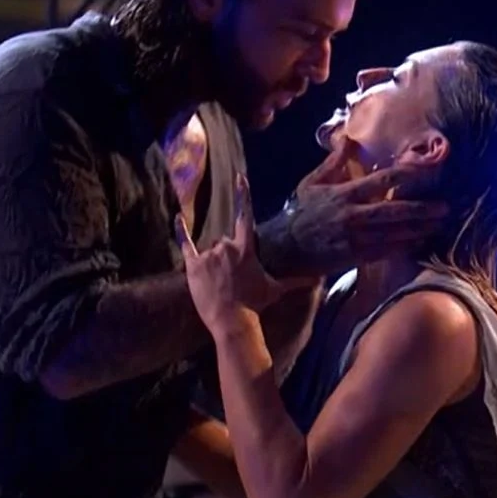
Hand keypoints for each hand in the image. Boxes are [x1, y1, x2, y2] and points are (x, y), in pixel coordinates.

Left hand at [177, 174, 285, 334]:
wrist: (232, 320)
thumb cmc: (255, 304)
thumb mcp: (276, 290)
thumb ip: (296, 281)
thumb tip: (319, 280)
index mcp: (246, 248)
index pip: (246, 215)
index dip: (243, 194)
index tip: (239, 176)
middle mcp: (227, 246)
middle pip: (225, 241)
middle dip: (227, 255)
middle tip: (231, 279)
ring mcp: (209, 255)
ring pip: (210, 249)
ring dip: (213, 261)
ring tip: (218, 283)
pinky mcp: (194, 265)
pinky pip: (186, 244)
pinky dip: (180, 230)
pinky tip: (177, 218)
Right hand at [255, 141, 449, 279]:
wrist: (284, 248)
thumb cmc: (300, 212)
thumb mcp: (312, 182)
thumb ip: (334, 162)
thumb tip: (348, 137)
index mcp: (343, 194)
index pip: (380, 180)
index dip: (406, 174)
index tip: (426, 169)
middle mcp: (351, 216)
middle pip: (393, 211)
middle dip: (420, 209)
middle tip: (444, 207)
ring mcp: (354, 238)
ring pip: (393, 233)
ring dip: (418, 229)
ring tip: (438, 224)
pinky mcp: (354, 257)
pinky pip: (385, 252)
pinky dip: (404, 246)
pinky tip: (419, 242)